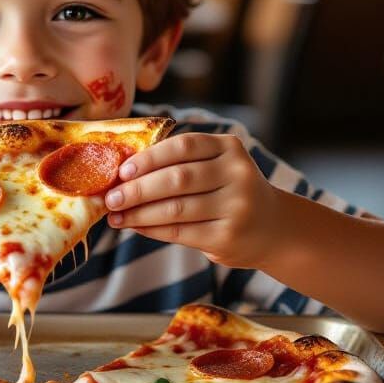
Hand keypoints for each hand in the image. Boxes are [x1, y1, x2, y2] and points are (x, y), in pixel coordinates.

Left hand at [104, 133, 281, 268]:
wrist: (272, 228)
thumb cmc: (228, 191)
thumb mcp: (217, 166)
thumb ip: (180, 163)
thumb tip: (123, 173)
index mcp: (230, 148)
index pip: (183, 146)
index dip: (149, 157)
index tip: (122, 170)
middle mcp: (237, 174)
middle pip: (177, 179)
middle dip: (137, 189)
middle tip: (110, 197)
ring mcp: (236, 207)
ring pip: (175, 209)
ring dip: (139, 213)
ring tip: (116, 215)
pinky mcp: (228, 237)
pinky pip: (180, 232)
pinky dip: (151, 229)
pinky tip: (135, 226)